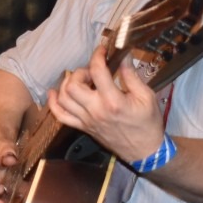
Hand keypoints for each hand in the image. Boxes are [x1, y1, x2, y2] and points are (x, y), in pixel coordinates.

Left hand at [46, 41, 164, 163]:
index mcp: (113, 101)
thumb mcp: (146, 96)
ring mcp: (87, 120)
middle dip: (80, 71)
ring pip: (63, 98)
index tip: (102, 50)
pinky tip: (54, 92)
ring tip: (80, 80)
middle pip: (73, 85)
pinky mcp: (83, 127)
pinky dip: (53, 103)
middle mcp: (96, 110)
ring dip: (67, 84)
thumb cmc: (148, 124)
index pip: (97, 72)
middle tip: (92, 71)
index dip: (97, 56)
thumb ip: (132, 76)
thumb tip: (123, 56)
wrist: (144, 151)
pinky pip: (61, 116)